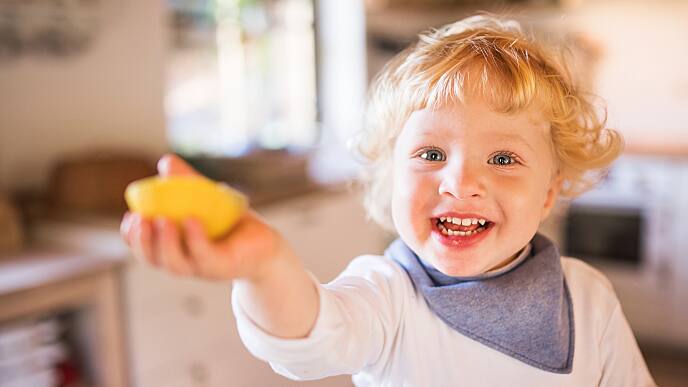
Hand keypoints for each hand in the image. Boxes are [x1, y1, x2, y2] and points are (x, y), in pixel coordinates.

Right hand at [120, 153, 287, 280]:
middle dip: (142, 242)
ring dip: (165, 243)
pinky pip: (204, 255)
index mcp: (173, 249)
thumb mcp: (204, 198)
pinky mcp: (222, 266)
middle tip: (140, 220)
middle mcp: (184, 262)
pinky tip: (191, 220)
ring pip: (175, 263)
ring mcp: (202, 267)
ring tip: (162, 220)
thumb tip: (166, 161)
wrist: (263, 241)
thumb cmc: (228, 222)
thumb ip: (184, 182)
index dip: (132, 238)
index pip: (145, 249)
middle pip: (155, 259)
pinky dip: (195, 239)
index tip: (129, 218)